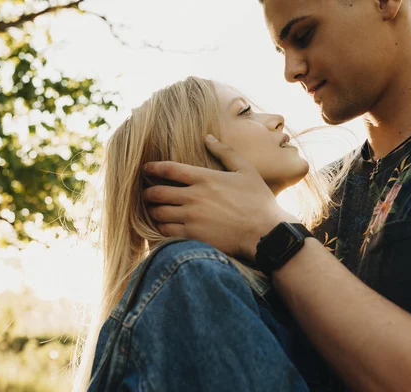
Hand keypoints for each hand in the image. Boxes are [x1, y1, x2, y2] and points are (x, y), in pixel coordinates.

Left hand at [143, 134, 298, 260]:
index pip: (169, 169)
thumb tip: (208, 137)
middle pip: (157, 192)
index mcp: (205, 178)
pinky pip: (166, 232)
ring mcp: (192, 218)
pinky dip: (160, 229)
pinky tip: (163, 227)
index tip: (145, 169)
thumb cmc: (258, 201)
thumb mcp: (246, 170)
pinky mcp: (193, 236)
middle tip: (147, 194)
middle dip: (148, 192)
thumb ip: (225, 152)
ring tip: (154, 211)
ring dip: (153, 211)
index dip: (153, 168)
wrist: (265, 233)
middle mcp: (194, 197)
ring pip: (158, 213)